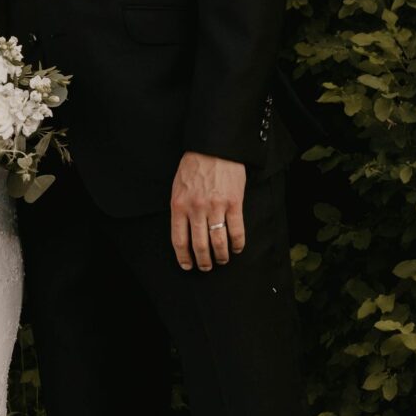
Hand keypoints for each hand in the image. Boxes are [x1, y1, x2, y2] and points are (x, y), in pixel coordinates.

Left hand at [169, 151, 246, 270]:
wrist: (214, 148)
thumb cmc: (194, 166)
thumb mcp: (178, 187)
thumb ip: (180, 209)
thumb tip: (183, 233)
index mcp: (179, 206)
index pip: (179, 240)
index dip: (183, 257)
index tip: (187, 266)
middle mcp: (196, 209)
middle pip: (199, 245)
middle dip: (203, 261)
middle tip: (206, 266)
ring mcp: (216, 207)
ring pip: (218, 241)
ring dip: (221, 256)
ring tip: (222, 260)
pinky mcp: (234, 203)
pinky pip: (236, 231)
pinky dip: (237, 244)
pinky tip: (237, 248)